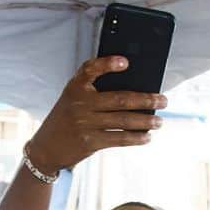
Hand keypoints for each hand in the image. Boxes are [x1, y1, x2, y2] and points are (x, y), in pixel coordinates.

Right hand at [27, 56, 166, 174]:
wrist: (45, 148)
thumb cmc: (65, 120)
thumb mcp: (72, 99)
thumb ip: (93, 91)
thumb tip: (133, 94)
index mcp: (75, 87)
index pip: (91, 69)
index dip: (108, 64)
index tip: (126, 62)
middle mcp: (80, 103)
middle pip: (120, 99)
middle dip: (146, 100)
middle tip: (163, 100)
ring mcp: (85, 124)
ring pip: (123, 120)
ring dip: (146, 121)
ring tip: (159, 121)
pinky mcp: (90, 142)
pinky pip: (119, 138)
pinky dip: (135, 138)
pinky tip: (146, 137)